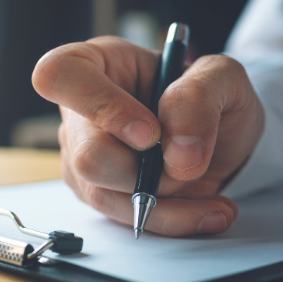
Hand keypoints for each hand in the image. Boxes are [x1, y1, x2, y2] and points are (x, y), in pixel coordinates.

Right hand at [32, 36, 264, 235]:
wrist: (222, 139)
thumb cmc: (212, 98)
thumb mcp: (224, 77)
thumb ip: (198, 99)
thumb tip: (175, 154)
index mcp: (96, 62)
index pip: (59, 75)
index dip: (102, 107)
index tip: (151, 133)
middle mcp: (78, 110)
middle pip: (87, 156)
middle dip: (148, 172)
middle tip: (187, 163)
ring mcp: (80, 154)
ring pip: (103, 195)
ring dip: (165, 202)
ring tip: (208, 190)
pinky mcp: (94, 190)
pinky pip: (122, 217)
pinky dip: (169, 219)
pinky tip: (203, 208)